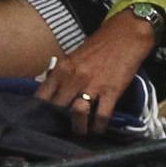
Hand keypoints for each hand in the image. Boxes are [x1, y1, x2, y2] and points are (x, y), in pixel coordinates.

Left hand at [35, 14, 156, 135]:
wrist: (127, 34)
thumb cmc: (101, 44)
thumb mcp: (75, 56)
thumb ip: (64, 73)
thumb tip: (54, 90)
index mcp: (63, 67)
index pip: (43, 94)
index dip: (38, 110)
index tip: (39, 120)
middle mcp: (75, 77)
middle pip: (58, 107)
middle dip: (57, 122)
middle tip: (60, 130)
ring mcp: (93, 85)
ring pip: (78, 114)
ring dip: (78, 127)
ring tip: (80, 132)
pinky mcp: (111, 91)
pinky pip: (102, 115)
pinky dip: (99, 126)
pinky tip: (98, 129)